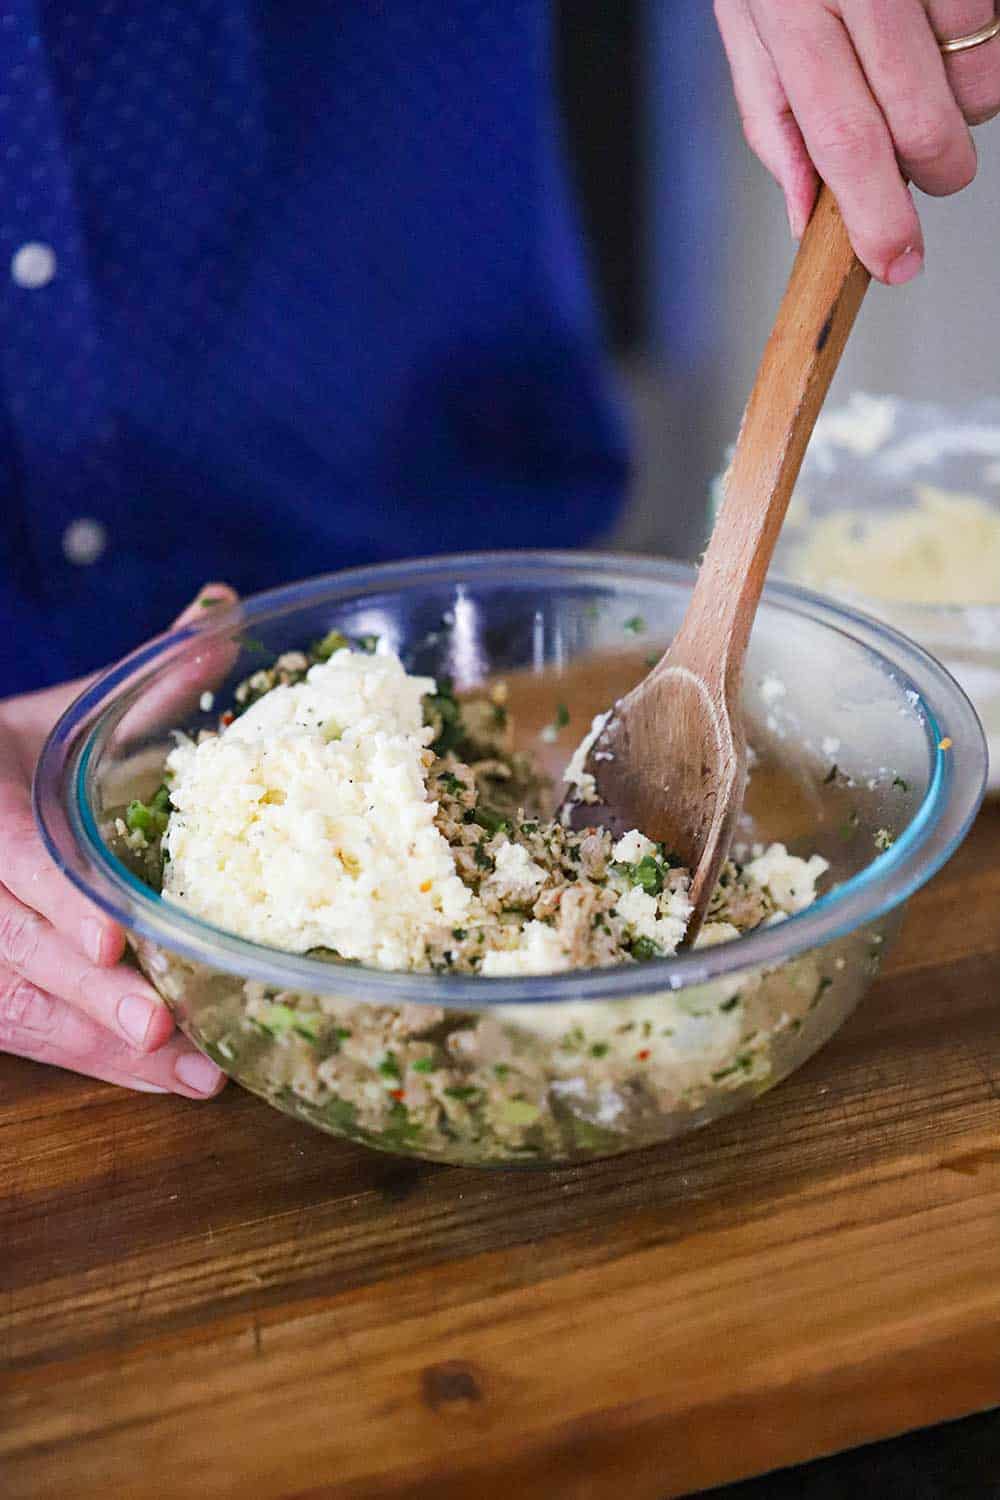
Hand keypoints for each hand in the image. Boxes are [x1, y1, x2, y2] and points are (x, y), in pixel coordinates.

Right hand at [0, 587, 235, 1095]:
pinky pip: (19, 1032)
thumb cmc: (3, 757)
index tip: (107, 941)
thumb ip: (140, 679)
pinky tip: (163, 1078)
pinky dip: (90, 1059)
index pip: (6, 849)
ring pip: (12, 1003)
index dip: (52, 899)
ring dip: (98, 1046)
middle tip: (162, 1030)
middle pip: (9, 945)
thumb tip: (225, 608)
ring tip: (188, 1074)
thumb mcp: (60, 713)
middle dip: (84, 996)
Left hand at [715, 0, 999, 281]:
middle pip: (925, 122)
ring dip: (963, 98)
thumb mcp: (748, 16)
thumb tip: (803, 214)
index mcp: (792, 8)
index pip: (844, 139)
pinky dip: (983, 38)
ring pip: (980, 78)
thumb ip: (773, 116)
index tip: (898, 263)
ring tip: (922, 60)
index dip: (877, 216)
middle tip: (924, 166)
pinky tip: (943, 15)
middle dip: (934, 169)